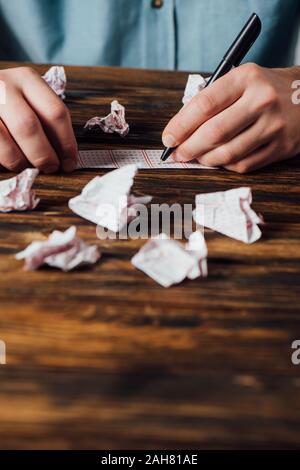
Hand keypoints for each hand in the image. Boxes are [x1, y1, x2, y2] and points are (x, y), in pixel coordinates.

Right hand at [0, 67, 76, 172]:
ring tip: (25, 167)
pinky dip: (2, 161)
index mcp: (27, 79)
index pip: (55, 112)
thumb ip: (46, 122)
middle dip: (43, 154)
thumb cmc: (9, 103)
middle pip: (28, 126)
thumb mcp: (29, 101)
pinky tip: (7, 162)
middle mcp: (3, 86)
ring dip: (18, 161)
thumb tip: (64, 157)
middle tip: (50, 168)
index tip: (69, 163)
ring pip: (3, 140)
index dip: (66, 143)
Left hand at [162, 63, 299, 172]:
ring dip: (205, 160)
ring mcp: (274, 126)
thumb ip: (213, 100)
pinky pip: (243, 165)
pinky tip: (219, 159)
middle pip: (214, 133)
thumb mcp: (241, 81)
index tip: (168, 139)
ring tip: (196, 157)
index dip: (180, 125)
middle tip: (177, 154)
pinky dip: (225, 165)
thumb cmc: (264, 89)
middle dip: (189, 148)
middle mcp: (262, 100)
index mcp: (246, 78)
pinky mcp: (281, 147)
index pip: (204, 104)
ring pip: (228, 153)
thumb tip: (180, 130)